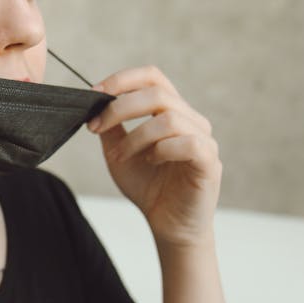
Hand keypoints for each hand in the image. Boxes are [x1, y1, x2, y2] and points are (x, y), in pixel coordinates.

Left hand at [86, 65, 222, 247]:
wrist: (167, 225)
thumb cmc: (148, 187)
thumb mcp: (119, 152)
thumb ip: (111, 128)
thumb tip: (94, 104)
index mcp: (170, 111)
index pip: (152, 77)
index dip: (123, 79)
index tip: (94, 93)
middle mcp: (190, 119)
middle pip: (157, 93)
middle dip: (120, 107)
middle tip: (97, 126)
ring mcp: (203, 139)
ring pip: (169, 118)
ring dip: (136, 136)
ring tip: (121, 155)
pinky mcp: (209, 162)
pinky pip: (187, 143)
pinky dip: (161, 149)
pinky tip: (149, 161)